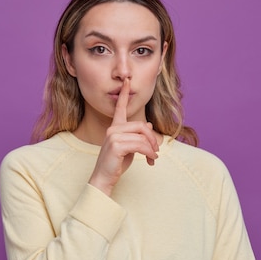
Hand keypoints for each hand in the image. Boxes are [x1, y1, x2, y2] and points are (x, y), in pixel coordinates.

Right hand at [88, 78, 159, 195]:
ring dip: (152, 148)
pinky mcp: (116, 145)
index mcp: (115, 127)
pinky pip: (140, 145)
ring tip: (153, 158)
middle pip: (141, 125)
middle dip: (152, 138)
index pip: (120, 108)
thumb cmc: (116, 164)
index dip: (124, 94)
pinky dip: (149, 153)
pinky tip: (151, 160)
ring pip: (142, 136)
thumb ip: (137, 136)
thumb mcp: (130, 148)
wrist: (104, 178)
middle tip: (156, 151)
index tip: (127, 81)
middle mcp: (113, 129)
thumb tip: (149, 126)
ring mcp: (113, 136)